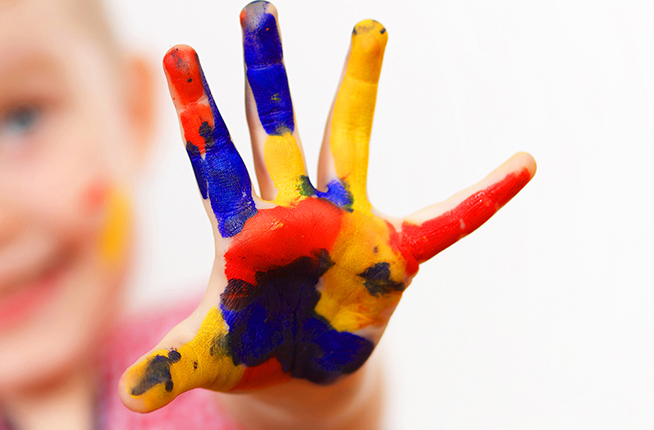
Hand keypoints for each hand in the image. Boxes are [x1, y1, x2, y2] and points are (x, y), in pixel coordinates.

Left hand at [119, 1, 535, 412]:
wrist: (294, 370)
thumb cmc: (244, 347)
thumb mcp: (206, 357)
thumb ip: (174, 366)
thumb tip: (132, 397)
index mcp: (239, 228)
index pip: (213, 158)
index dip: (196, 111)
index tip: (177, 52)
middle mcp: (290, 209)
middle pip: (275, 131)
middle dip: (267, 75)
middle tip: (256, 9)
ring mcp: (343, 224)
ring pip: (350, 144)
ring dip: (358, 90)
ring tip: (368, 27)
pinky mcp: (390, 254)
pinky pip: (445, 224)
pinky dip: (482, 199)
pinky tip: (521, 165)